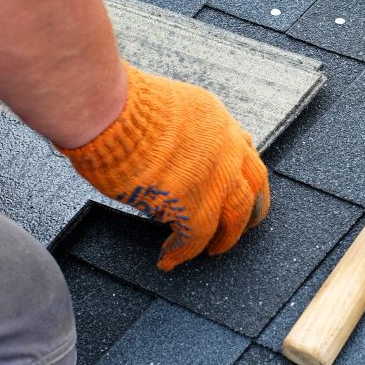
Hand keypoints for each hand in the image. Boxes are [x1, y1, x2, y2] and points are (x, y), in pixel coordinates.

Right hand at [60, 62, 269, 270]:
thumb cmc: (119, 105)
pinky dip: (182, 253)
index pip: (244, 151)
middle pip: (254, 186)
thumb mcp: (165, 106)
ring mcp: (215, 177)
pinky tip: (169, 259)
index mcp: (217, 119)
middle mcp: (226, 147)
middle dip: (251, 210)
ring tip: (214, 251)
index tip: (240, 187)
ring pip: (235, 217)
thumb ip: (179, 130)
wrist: (109, 112)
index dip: (242, 174)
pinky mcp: (193, 204)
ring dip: (225, 238)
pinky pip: (195, 238)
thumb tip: (167, 152)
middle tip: (245, 226)